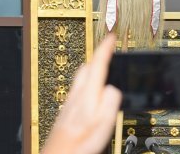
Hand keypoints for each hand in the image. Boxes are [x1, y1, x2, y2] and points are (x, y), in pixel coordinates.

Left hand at [41, 35, 122, 153]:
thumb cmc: (80, 145)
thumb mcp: (104, 123)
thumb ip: (111, 101)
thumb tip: (114, 87)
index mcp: (87, 95)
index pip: (97, 63)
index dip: (105, 47)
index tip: (111, 36)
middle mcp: (76, 96)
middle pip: (86, 68)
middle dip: (98, 57)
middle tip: (109, 52)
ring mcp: (69, 104)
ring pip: (81, 78)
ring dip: (92, 70)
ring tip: (103, 71)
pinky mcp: (66, 114)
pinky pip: (77, 90)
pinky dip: (87, 85)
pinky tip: (91, 96)